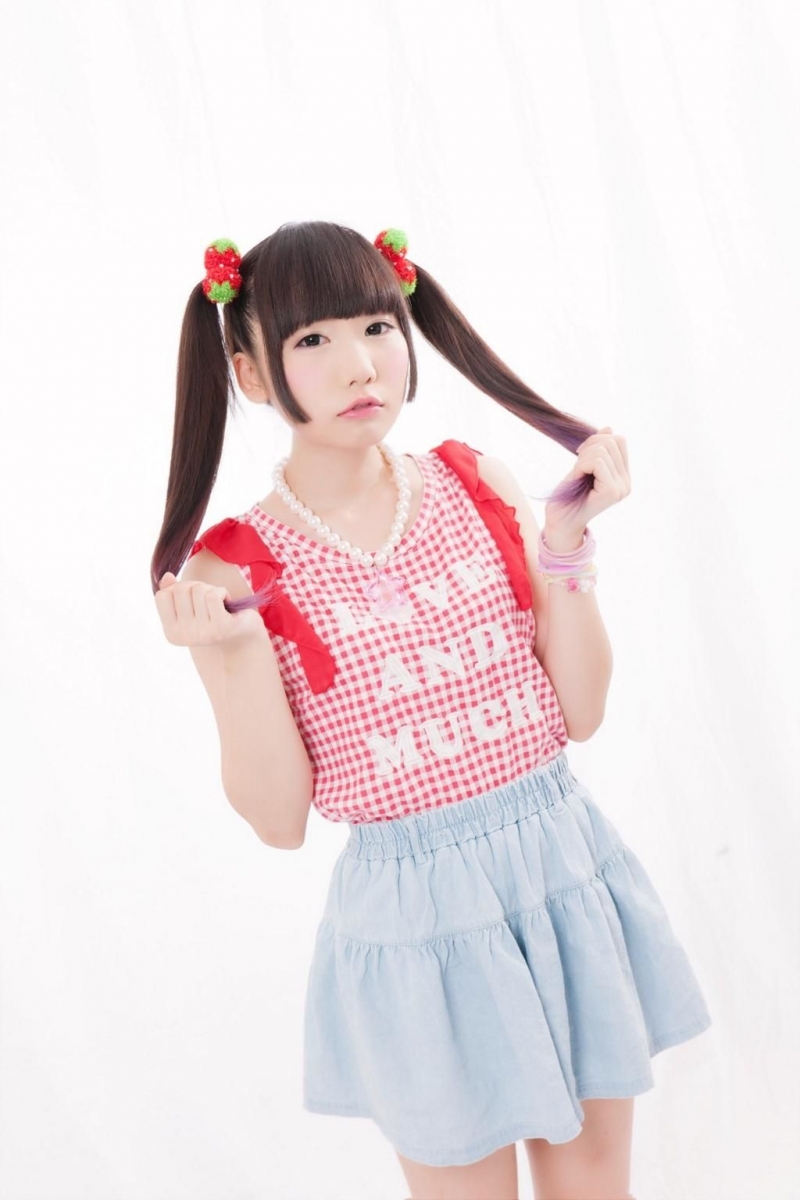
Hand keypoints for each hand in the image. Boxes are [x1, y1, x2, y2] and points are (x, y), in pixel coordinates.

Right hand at [155, 572, 265, 648]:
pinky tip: (227, 604)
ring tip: (219, 604)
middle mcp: (184, 636)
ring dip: (211, 590)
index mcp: (171, 632)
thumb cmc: (213, 616)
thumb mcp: (190, 604)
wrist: (243, 634)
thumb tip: (167, 576)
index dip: (177, 589)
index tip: (191, 599)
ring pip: (198, 589)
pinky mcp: (221, 627)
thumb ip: (173, 592)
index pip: (161, 595)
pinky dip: (222, 592)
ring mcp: (202, 633)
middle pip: (180, 589)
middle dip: (196, 587)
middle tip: (208, 601)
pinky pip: (213, 595)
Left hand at [544, 426, 630, 542]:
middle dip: (589, 447)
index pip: (619, 441)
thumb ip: (598, 450)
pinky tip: (577, 479)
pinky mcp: (611, 491)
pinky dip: (581, 466)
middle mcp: (626, 482)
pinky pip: (597, 461)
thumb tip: (610, 428)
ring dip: (583, 458)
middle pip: (612, 441)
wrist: (559, 523)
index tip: (581, 454)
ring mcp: (621, 488)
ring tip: (577, 475)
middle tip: (577, 466)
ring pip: (603, 450)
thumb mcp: (583, 467)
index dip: (597, 440)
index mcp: (623, 476)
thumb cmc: (568, 496)